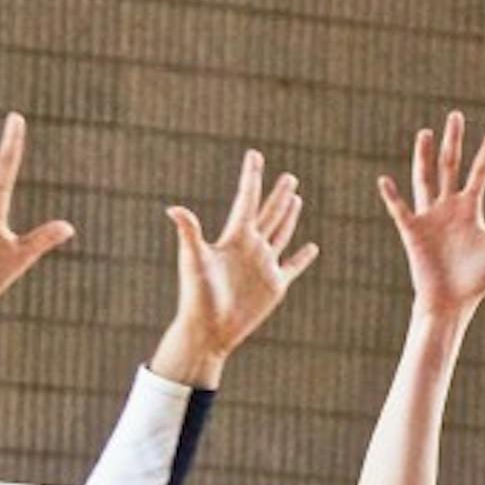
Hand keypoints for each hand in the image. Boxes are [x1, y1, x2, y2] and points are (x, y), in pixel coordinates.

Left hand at [160, 150, 318, 363]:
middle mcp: (250, 247)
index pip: (246, 200)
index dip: (251, 177)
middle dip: (278, 194)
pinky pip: (293, 266)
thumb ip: (189, 232)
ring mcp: (264, 265)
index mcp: (234, 237)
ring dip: (289, 216)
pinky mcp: (275, 285)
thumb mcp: (194, 260)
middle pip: (269, 214)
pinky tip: (311, 247)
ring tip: (295, 198)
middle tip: (289, 176)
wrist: (209, 330)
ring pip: (281, 234)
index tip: (255, 154)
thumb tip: (173, 208)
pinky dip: (303, 257)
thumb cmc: (197, 296)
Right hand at [376, 111, 484, 317]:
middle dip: (453, 141)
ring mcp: (429, 216)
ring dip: (424, 157)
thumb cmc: (478, 279)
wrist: (453, 302)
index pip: (481, 171)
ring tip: (425, 133)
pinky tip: (385, 180)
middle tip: (455, 115)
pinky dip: (392, 196)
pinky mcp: (413, 232)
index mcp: (470, 207)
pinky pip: (401, 210)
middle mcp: (448, 206)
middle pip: (450, 165)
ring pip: (425, 179)